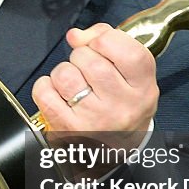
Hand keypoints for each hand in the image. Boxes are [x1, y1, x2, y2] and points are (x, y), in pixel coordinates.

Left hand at [31, 24, 157, 143]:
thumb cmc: (121, 106)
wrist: (114, 154)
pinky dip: (46, 87)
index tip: (100, 46)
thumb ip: (108, 43)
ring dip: (63, 71)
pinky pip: (45, 91)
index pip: (128, 51)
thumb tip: (75, 35)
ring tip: (73, 84)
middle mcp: (122, 106)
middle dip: (81, 55)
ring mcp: (95, 119)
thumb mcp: (131, 76)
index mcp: (143, 88)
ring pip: (65, 73)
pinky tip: (58, 95)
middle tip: (86, 69)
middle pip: (91, 59)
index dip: (106, 39)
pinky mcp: (68, 129)